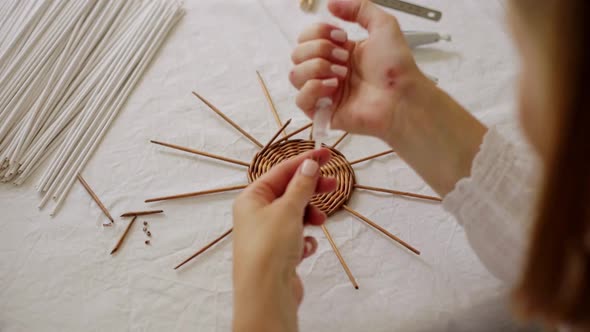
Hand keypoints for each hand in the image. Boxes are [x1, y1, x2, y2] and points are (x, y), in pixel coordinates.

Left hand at [232, 148, 336, 331]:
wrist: (266, 295)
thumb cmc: (269, 248)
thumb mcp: (288, 209)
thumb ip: (301, 185)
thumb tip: (309, 164)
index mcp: (251, 198)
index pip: (281, 171)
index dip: (305, 160)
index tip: (326, 153)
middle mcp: (255, 215)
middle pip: (289, 192)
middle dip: (311, 189)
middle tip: (333, 185)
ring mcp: (267, 235)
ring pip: (294, 216)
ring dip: (310, 216)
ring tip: (320, 222)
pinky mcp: (277, 255)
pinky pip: (296, 238)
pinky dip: (305, 240)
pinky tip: (306, 248)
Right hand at [291, 0, 487, 195]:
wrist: (401, 96)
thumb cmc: (396, 67)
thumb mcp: (383, 25)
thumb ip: (358, 8)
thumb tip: (330, 4)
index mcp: (338, 51)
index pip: (307, 37)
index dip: (319, 32)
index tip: (342, 36)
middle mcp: (328, 71)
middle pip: (297, 54)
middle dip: (319, 50)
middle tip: (345, 59)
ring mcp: (324, 92)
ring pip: (295, 74)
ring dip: (317, 68)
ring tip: (341, 75)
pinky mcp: (322, 112)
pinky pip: (300, 98)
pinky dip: (313, 88)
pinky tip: (333, 87)